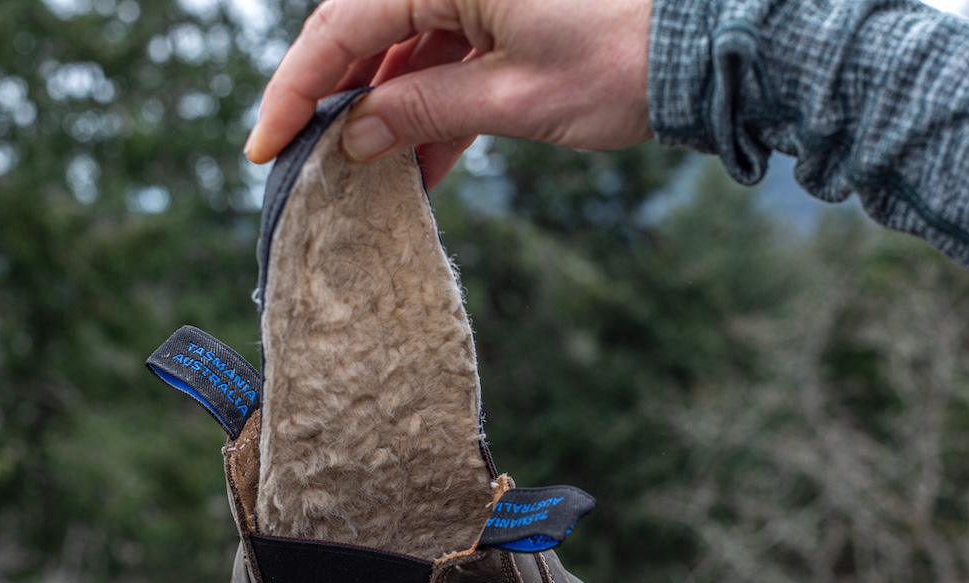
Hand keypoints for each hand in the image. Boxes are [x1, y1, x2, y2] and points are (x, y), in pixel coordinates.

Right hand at [244, 0, 652, 187]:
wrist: (705, 46)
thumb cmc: (621, 61)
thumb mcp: (513, 98)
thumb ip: (423, 110)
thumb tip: (353, 136)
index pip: (339, 27)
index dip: (295, 92)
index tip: (263, 149)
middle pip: (362, 31)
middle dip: (336, 101)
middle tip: (305, 163)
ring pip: (403, 47)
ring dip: (386, 111)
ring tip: (368, 179)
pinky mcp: (502, 10)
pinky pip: (446, 54)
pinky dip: (431, 106)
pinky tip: (419, 164)